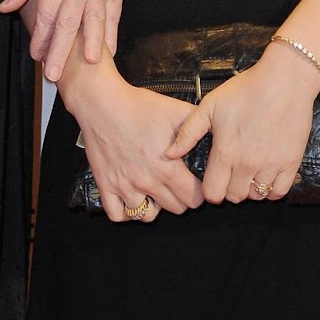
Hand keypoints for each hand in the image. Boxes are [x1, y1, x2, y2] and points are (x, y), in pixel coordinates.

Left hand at [0, 0, 123, 81]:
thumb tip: (5, 8)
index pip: (48, 8)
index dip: (42, 34)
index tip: (36, 55)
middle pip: (70, 17)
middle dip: (62, 48)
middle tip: (54, 74)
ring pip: (97, 15)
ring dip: (94, 42)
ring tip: (91, 66)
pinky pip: (115, 8)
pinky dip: (112, 30)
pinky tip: (111, 49)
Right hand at [65, 63, 202, 222]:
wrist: (103, 103)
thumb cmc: (138, 106)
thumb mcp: (177, 111)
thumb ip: (198, 128)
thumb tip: (217, 136)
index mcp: (168, 168)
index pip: (194, 199)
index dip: (199, 192)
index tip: (195, 184)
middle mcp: (148, 182)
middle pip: (175, 209)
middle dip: (180, 199)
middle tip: (178, 187)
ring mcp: (125, 186)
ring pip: (147, 216)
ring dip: (155, 207)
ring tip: (156, 194)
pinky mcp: (106, 185)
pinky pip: (118, 214)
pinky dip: (127, 212)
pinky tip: (133, 198)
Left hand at [165, 44, 319, 203]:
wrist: (284, 80)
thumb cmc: (245, 90)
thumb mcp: (209, 106)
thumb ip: (188, 133)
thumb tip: (169, 154)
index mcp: (226, 152)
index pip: (213, 193)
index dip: (210, 190)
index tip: (213, 179)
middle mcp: (248, 164)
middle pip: (234, 197)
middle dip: (228, 189)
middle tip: (230, 174)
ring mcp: (271, 165)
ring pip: (256, 196)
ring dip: (249, 189)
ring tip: (247, 172)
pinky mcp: (291, 162)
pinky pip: (279, 191)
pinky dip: (271, 189)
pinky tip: (265, 175)